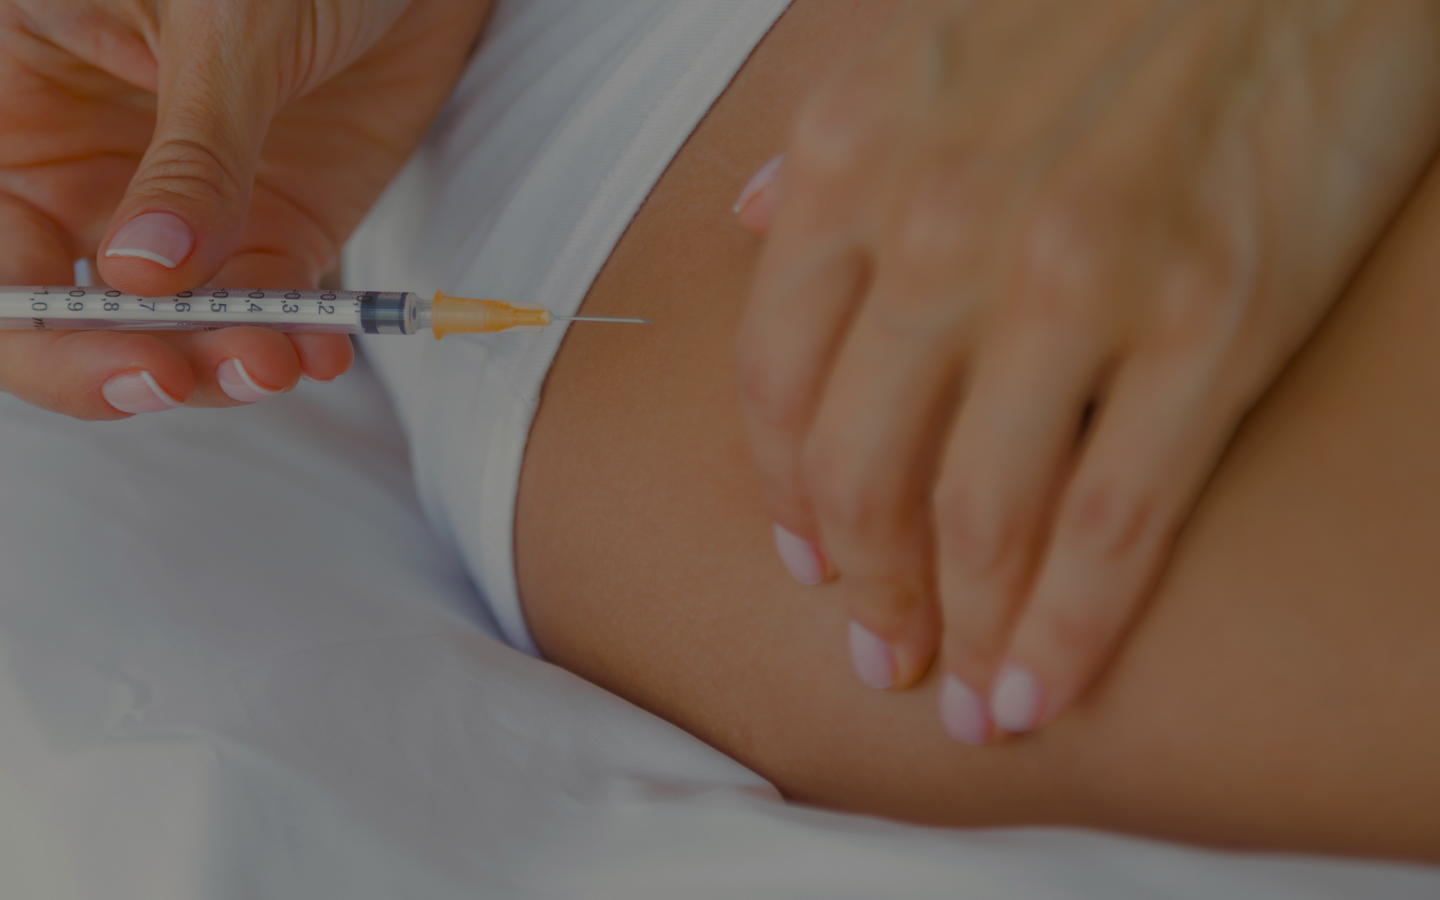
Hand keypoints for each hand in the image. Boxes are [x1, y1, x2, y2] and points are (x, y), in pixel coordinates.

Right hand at [0, 0, 490, 417]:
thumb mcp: (225, 30)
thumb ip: (190, 155)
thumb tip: (141, 277)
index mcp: (24, 106)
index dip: (37, 325)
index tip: (118, 355)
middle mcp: (94, 173)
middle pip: (71, 314)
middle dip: (120, 363)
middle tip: (181, 377)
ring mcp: (192, 212)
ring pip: (177, 329)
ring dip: (218, 364)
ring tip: (274, 360)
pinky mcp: (281, 228)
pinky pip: (274, 307)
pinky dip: (296, 340)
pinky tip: (320, 350)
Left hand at [734, 0, 1439, 740]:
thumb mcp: (917, 45)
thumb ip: (820, 153)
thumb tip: (746, 223)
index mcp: (855, 159)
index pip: (774, 381)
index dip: (786, 497)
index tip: (808, 563)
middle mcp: (942, 226)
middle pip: (861, 470)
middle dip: (868, 590)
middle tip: (881, 656)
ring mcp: (1074, 278)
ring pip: (979, 515)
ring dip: (962, 635)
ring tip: (968, 702)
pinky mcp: (1209, 319)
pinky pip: (1112, 520)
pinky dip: (1068, 627)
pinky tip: (1045, 688)